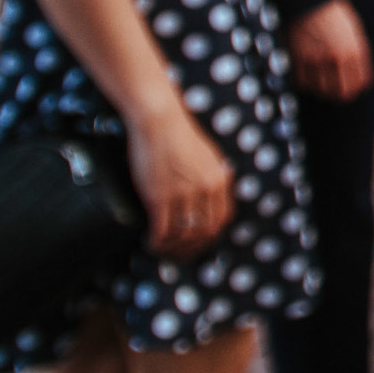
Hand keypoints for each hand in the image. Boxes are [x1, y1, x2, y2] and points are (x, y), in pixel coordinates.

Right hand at [129, 102, 233, 256]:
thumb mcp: (208, 155)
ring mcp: (183, 194)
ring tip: (163, 249)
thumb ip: (212, 176)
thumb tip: (212, 196)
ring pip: (182, 235)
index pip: (222, 219)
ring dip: (173, 248)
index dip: (210, 235)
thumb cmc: (179, 134)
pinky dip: (157, 242)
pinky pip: (162, 231)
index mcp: (220, 180)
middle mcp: (205, 190)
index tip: (199, 240)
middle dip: (192, 247)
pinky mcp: (159, 197)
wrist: (159, 120)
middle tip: (179, 252)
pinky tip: (151, 242)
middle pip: (204, 232)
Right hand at [287, 0, 372, 100]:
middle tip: (336, 91)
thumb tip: (359, 76)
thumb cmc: (333, 13)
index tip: (352, 88)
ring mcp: (317, 59)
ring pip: (322, 90)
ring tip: (321, 81)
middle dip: (340, 94)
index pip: (361, 83)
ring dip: (321, 88)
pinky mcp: (299, 58)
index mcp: (355, 50)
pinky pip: (302, 82)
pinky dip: (305, 82)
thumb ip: (357, 54)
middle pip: (342, 92)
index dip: (357, 88)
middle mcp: (338, 58)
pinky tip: (307, 75)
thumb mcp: (354, 31)